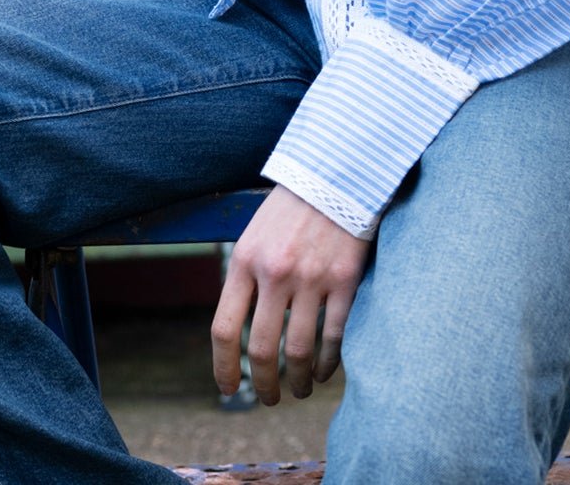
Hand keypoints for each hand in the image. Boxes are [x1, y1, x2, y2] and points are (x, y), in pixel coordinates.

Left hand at [211, 184, 371, 403]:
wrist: (337, 171)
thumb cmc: (293, 206)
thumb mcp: (256, 234)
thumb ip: (247, 278)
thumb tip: (240, 332)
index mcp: (245, 260)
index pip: (225, 329)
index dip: (224, 368)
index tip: (229, 390)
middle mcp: (276, 272)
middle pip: (262, 349)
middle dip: (264, 384)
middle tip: (270, 399)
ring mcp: (312, 276)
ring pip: (298, 350)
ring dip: (297, 380)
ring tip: (300, 390)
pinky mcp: (346, 278)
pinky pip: (334, 336)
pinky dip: (328, 363)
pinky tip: (324, 372)